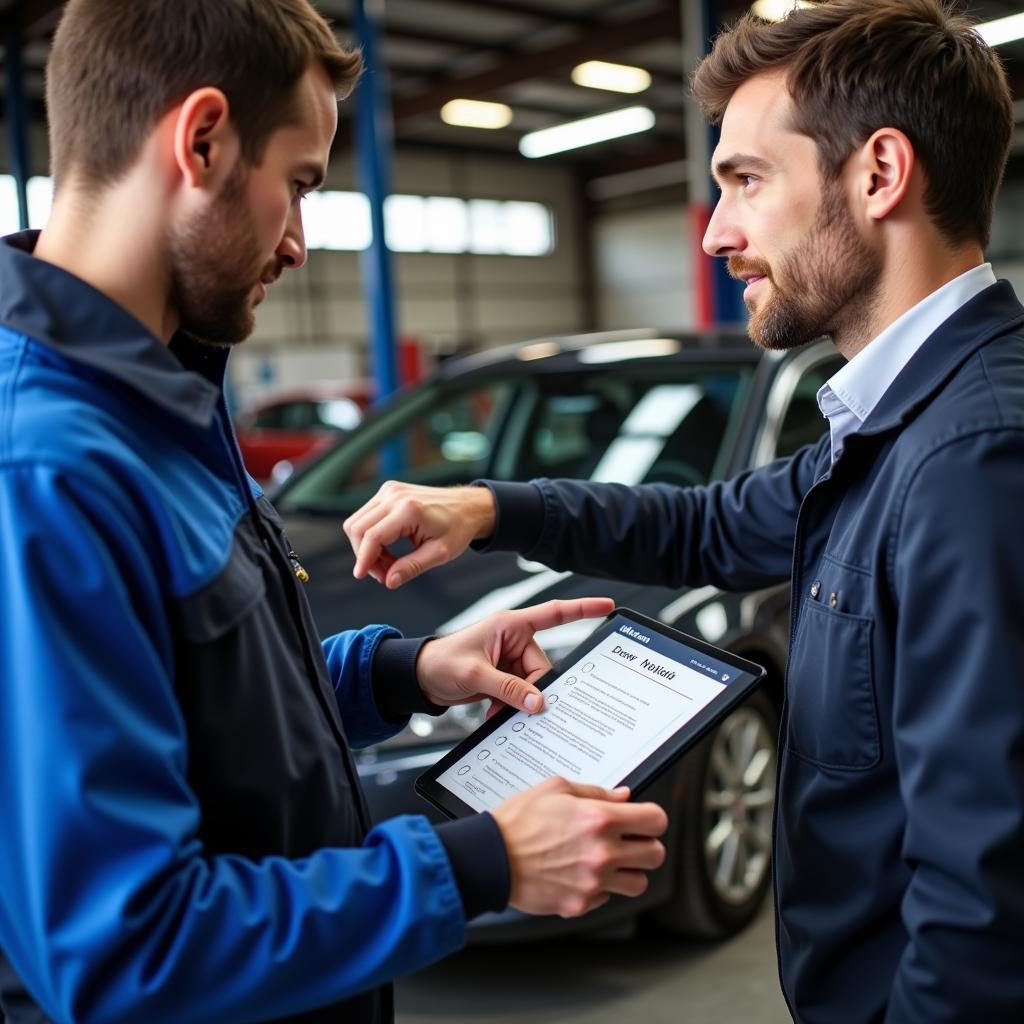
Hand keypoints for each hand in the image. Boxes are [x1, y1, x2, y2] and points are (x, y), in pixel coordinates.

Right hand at [342, 482, 495, 588]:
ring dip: (365, 546)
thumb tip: (389, 581)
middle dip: (364, 555)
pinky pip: (366, 516)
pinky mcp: (388, 491)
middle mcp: (394, 495)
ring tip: (388, 563)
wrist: (469, 506)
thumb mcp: (439, 553)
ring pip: (357, 521)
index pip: (372, 536)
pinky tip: (387, 549)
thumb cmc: (458, 529)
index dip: (363, 558)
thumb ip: (412, 567)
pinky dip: (370, 536)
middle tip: (384, 574)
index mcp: (409, 510)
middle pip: (357, 527)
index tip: (361, 575)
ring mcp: (389, 490)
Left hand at [415, 598, 613, 714]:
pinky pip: (520, 693)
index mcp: (510, 625)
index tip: (607, 605)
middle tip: (513, 705)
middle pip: (542, 667)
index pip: (553, 613)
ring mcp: (509, 659)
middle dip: (530, 689)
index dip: (582, 609)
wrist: (419, 678)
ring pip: (532, 684)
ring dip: (518, 701)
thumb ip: (508, 688)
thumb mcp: (475, 674)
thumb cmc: (440, 662)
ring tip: (495, 709)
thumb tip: (537, 702)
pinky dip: (511, 705)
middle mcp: (513, 639)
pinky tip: (495, 712)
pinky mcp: (504, 676)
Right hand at [492, 777, 668, 917]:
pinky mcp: (581, 904)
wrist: (490, 858)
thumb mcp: (556, 789)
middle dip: (645, 845)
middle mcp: (602, 853)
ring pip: (638, 883)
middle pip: (656, 855)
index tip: (644, 819)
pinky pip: (607, 898)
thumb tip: (622, 797)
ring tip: (609, 861)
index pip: (655, 820)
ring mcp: (593, 882)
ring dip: (629, 871)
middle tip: (629, 841)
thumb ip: (595, 792)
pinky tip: (581, 873)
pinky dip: (600, 888)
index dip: (652, 818)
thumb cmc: (517, 822)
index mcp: (599, 819)